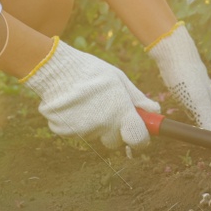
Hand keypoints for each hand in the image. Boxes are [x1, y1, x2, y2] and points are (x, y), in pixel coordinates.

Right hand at [20, 39, 160, 150]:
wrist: (56, 69)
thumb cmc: (92, 71)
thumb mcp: (119, 80)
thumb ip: (138, 99)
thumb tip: (155, 111)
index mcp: (120, 112)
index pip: (139, 140)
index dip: (141, 139)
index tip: (140, 133)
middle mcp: (103, 126)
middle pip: (115, 141)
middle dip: (115, 130)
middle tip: (107, 110)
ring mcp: (83, 131)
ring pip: (94, 134)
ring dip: (93, 123)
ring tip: (85, 100)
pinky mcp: (65, 132)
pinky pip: (76, 132)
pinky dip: (75, 122)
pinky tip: (72, 104)